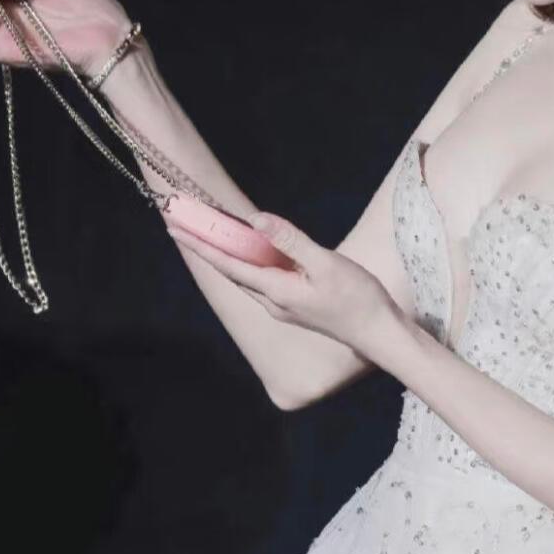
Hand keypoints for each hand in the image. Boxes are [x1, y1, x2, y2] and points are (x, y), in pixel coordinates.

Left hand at [165, 208, 401, 358]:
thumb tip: (255, 220)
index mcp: (275, 291)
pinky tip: (250, 250)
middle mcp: (272, 302)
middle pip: (230, 269)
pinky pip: (262, 279)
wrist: (378, 333)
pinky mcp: (295, 305)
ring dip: (225, 253)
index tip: (175, 226)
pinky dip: (248, 261)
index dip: (200, 243)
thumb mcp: (325, 263)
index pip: (227, 263)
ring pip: (245, 275)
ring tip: (208, 232)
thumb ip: (289, 241)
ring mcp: (283, 306)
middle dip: (205, 246)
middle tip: (181, 223)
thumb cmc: (357, 299)